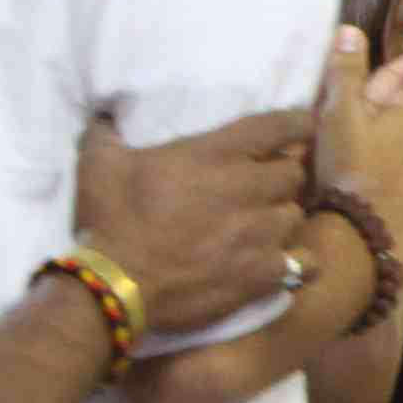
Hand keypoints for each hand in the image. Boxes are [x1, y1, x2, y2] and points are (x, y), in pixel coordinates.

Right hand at [74, 104, 312, 333]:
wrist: (118, 285)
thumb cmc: (110, 220)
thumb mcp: (99, 165)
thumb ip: (106, 135)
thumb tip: (102, 117)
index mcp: (214, 155)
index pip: (275, 127)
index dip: (296, 124)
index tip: (303, 126)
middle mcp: (247, 188)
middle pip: (292, 173)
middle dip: (281, 176)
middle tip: (266, 185)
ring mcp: (260, 232)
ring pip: (294, 215)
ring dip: (281, 217)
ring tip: (264, 225)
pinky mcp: (264, 272)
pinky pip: (303, 262)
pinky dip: (297, 260)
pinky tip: (287, 262)